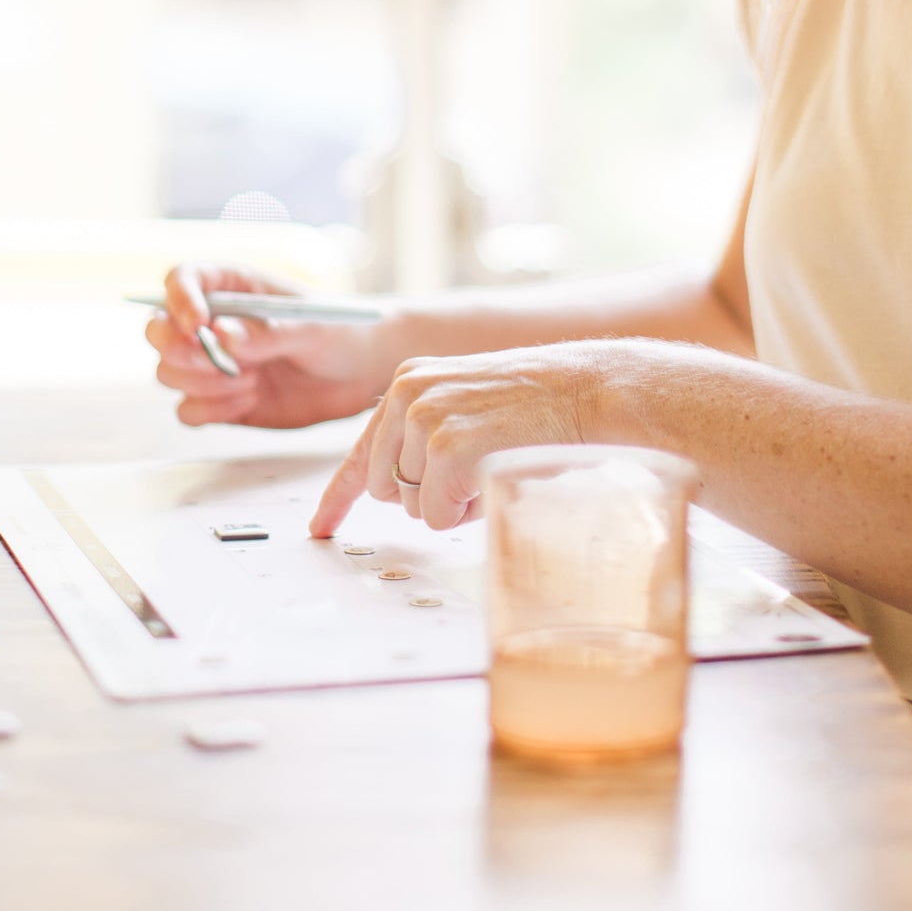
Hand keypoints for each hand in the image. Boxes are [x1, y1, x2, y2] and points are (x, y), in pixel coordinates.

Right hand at [147, 263, 397, 429]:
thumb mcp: (311, 327)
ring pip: (167, 372)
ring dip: (202, 382)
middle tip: (220, 362)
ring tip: (252, 381)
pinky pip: (186, 410)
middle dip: (178, 348)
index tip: (199, 324)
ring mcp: (212, 363)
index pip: (182, 279)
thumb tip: (220, 334)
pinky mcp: (218, 401)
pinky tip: (248, 402)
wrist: (361, 373)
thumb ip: (268, 332)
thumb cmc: (339, 332)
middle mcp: (212, 323)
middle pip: (158, 328)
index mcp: (232, 286)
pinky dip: (209, 410)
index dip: (179, 299)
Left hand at [309, 339, 626, 536]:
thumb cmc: (543, 409)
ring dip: (453, 502)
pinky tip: (497, 473)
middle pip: (385, 489)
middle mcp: (405, 394)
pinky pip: (439, 515)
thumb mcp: (470, 410)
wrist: (592, 392)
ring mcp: (422, 418)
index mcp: (409, 382)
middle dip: (428, 496)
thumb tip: (405, 494)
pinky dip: (468, 511)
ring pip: (413, 507)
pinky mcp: (444, 447)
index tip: (319, 528)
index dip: (338, 497)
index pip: (359, 450)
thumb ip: (427, 439)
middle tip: (478, 470)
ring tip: (494, 464)